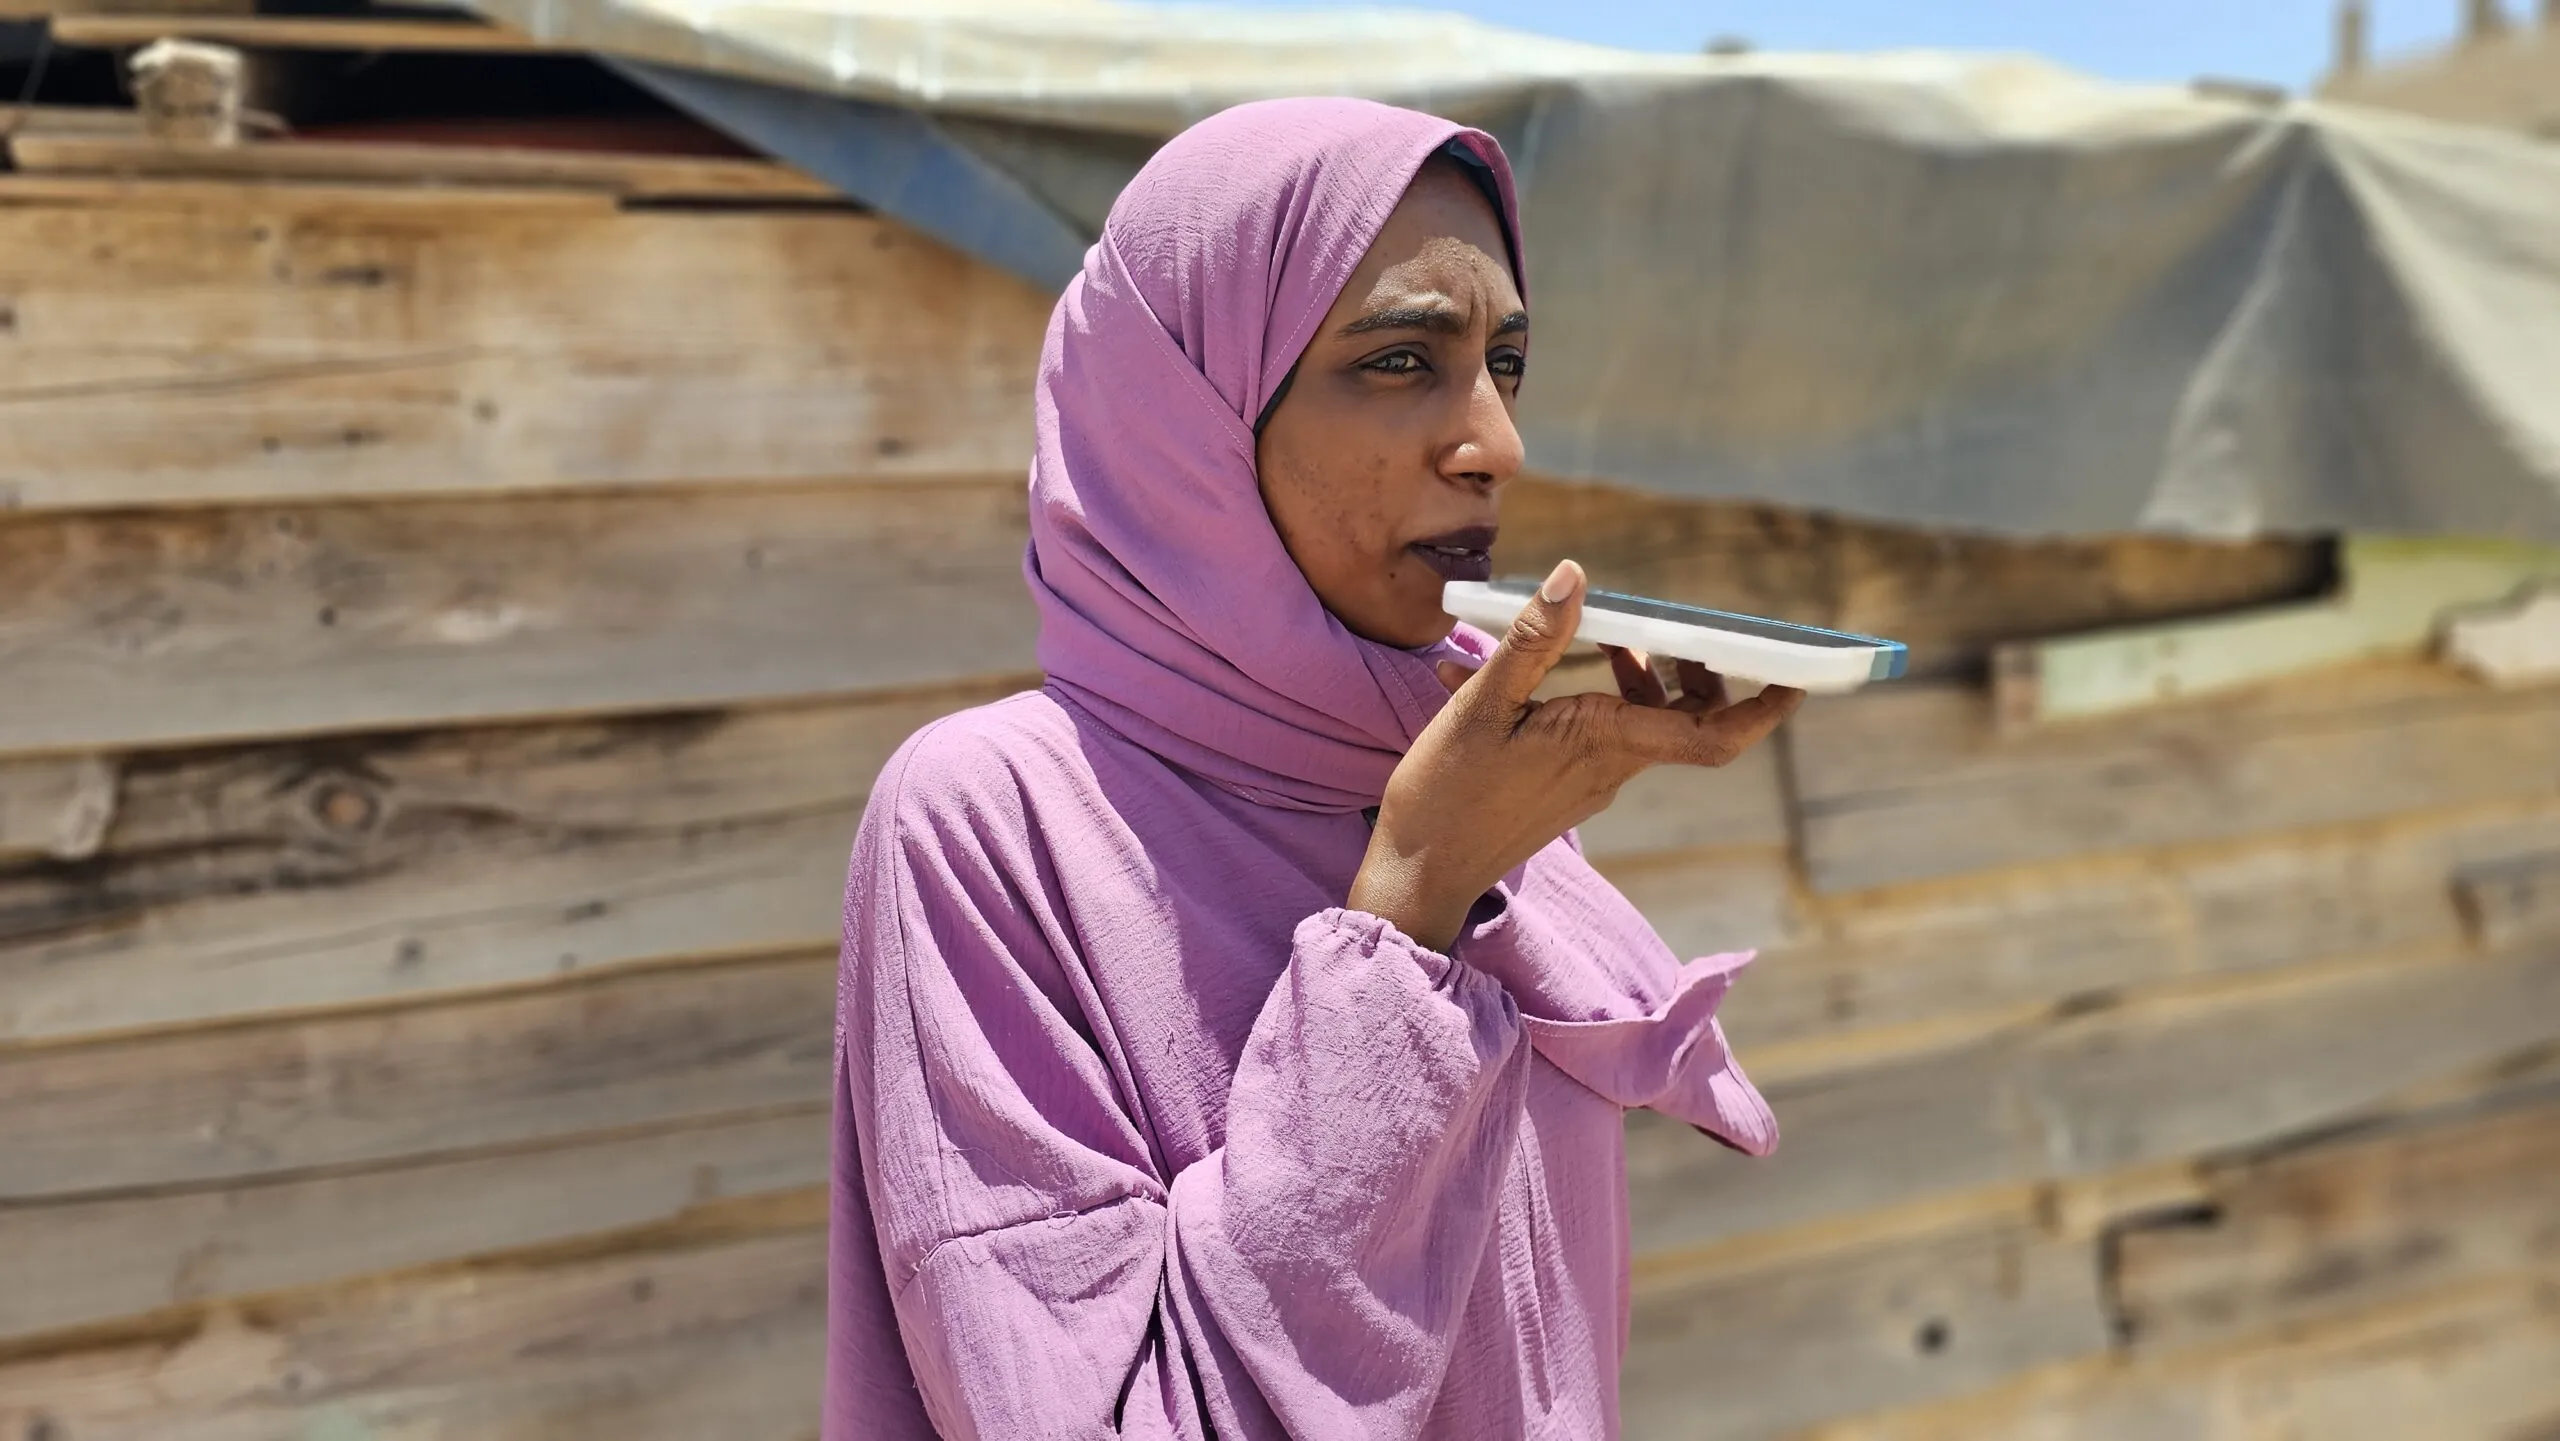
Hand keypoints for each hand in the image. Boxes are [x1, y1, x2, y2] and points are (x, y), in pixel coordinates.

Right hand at [1347, 559, 1803, 950]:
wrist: (1418, 876)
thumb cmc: (1445, 796)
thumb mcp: (1480, 707)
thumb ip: (1531, 640)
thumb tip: (1576, 577)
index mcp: (1603, 742)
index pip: (1712, 731)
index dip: (1764, 706)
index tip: (1800, 674)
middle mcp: (1610, 766)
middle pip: (1686, 719)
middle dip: (1697, 668)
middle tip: (1680, 625)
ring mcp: (1590, 782)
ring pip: (1641, 722)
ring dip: (1635, 674)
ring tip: (1598, 630)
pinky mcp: (1565, 790)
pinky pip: (1598, 735)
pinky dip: (1587, 697)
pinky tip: (1528, 674)